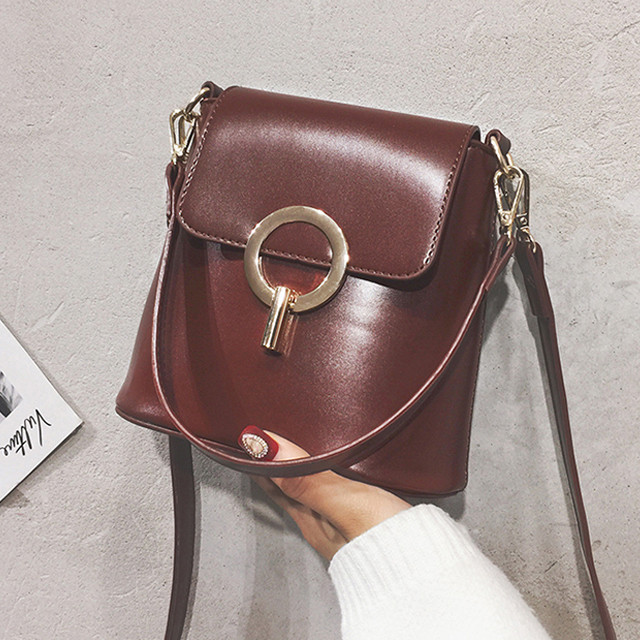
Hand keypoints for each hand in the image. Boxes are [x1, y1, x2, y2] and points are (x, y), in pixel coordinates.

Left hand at [241, 426, 410, 560]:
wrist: (431, 568)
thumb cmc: (386, 539)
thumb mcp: (342, 502)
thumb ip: (306, 477)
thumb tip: (264, 447)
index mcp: (310, 518)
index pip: (274, 483)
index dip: (259, 461)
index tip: (246, 437)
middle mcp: (321, 521)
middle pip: (289, 487)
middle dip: (275, 463)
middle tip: (265, 439)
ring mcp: (341, 522)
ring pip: (311, 489)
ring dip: (299, 469)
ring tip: (293, 450)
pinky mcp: (363, 519)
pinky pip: (333, 492)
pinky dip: (326, 476)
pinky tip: (335, 471)